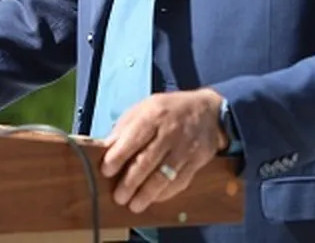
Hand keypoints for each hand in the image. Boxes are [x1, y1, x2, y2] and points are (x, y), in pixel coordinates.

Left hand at [100, 89, 226, 213]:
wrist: (208, 110)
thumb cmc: (169, 110)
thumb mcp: (144, 108)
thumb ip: (125, 127)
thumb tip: (105, 149)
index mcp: (154, 114)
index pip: (133, 138)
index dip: (118, 156)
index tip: (106, 171)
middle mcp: (170, 131)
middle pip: (147, 161)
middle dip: (130, 182)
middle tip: (119, 197)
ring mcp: (186, 147)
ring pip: (164, 176)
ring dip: (147, 194)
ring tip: (134, 205)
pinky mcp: (198, 160)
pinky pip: (180, 182)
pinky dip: (165, 194)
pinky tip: (153, 198)